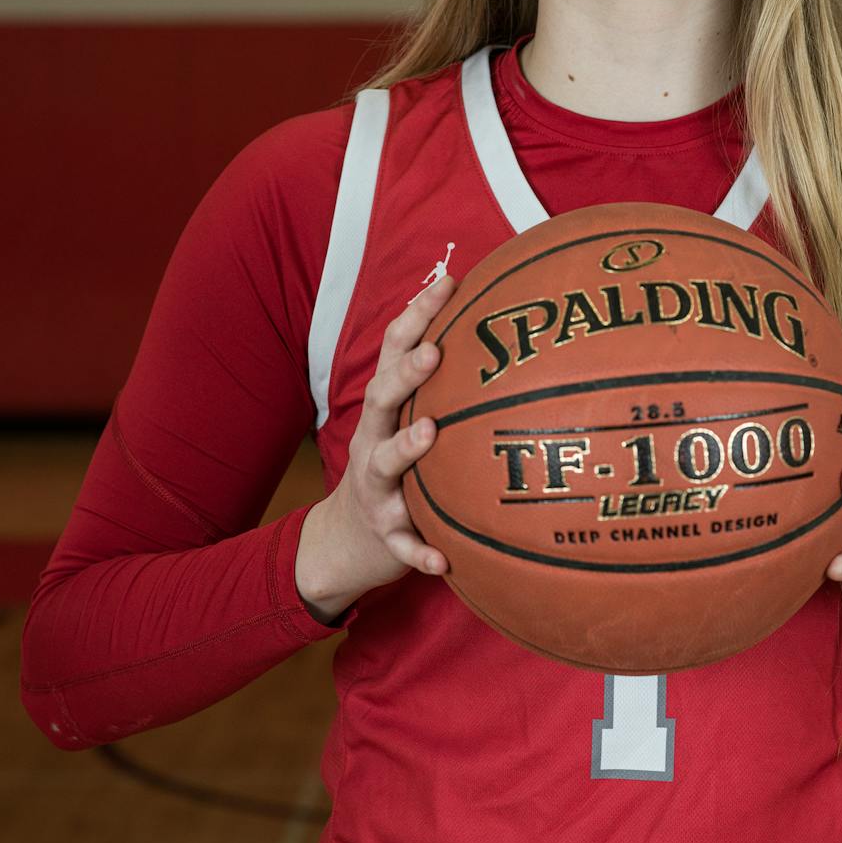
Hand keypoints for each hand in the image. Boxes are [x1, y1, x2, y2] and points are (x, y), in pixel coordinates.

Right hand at [295, 272, 455, 618]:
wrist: (345, 541)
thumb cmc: (393, 466)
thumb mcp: (405, 421)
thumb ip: (437, 384)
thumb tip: (496, 327)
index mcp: (384, 410)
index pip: (395, 351)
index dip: (418, 314)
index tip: (450, 282)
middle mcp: (372, 441)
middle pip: (381, 398)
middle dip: (405, 373)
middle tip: (436, 352)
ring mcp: (375, 488)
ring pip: (383, 463)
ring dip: (404, 447)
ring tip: (430, 433)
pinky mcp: (385, 533)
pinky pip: (402, 543)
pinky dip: (418, 551)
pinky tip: (441, 560)